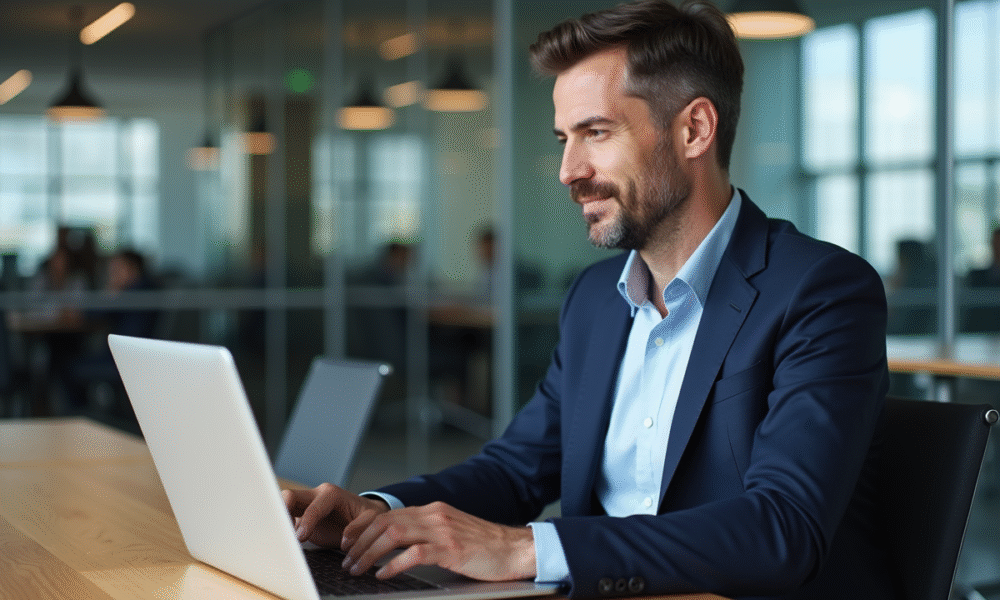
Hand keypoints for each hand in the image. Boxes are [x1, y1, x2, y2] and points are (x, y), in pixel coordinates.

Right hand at [282, 483, 389, 547]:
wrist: (364, 518)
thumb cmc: (367, 516)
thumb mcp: (371, 519)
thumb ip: (360, 527)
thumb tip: (346, 539)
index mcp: (332, 494)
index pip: (314, 506)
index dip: (307, 521)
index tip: (301, 537)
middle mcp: (316, 496)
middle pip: (290, 496)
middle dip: (282, 510)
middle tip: (280, 531)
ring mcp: (307, 505)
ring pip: (283, 504)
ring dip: (278, 519)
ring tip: (277, 536)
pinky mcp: (301, 517)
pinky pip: (286, 518)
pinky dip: (281, 527)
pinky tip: (281, 540)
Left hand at [341, 501, 535, 581]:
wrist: (516, 548)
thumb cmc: (485, 546)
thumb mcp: (452, 532)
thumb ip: (428, 532)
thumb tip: (398, 545)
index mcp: (433, 511)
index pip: (387, 513)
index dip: (362, 526)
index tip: (347, 541)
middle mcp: (434, 515)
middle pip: (384, 522)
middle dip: (359, 542)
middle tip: (347, 559)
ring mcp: (442, 531)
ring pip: (393, 535)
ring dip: (369, 553)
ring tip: (357, 569)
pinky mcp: (451, 549)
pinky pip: (414, 554)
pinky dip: (393, 565)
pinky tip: (383, 575)